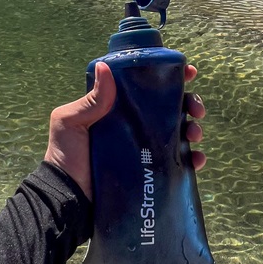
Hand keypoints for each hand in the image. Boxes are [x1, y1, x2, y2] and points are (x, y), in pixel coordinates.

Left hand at [44, 62, 205, 199]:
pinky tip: (196, 159)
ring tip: (194, 134)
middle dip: (191, 103)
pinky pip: (179, 162)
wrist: (68, 197)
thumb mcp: (71, 122)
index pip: (148, 86)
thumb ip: (91, 100)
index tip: (189, 73)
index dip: (172, 78)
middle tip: (196, 109)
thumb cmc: (66, 156)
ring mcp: (146, 148)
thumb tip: (104, 66)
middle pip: (173, 107)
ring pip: (181, 131)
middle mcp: (136, 124)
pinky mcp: (151, 171)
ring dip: (194, 128)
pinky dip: (193, 159)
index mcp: (119, 108)